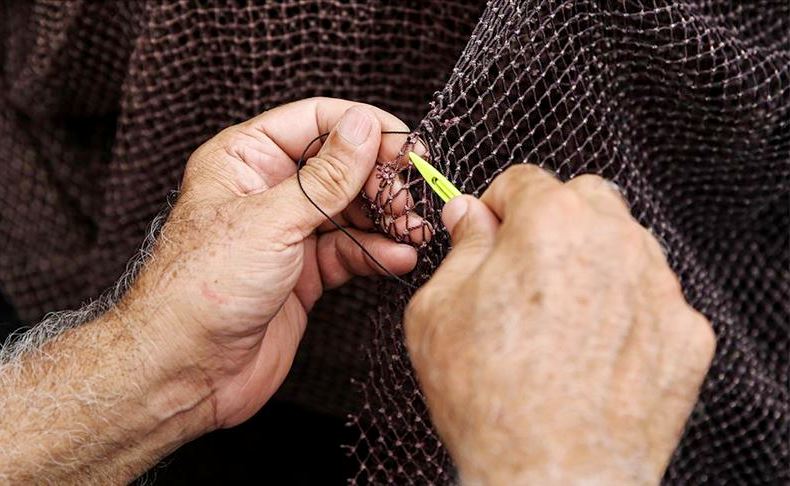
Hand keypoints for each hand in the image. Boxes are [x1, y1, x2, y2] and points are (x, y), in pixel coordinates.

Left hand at [125, 98, 423, 428]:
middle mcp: (269, 190)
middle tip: (406, 200)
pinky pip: (350, 250)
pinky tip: (399, 256)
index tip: (404, 148)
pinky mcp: (304, 272)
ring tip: (412, 230)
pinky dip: (377, 252)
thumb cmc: (203, 288)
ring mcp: (288, 232)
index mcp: (246, 158)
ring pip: (350, 209)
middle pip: (340, 165)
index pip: (316, 120)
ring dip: (386, 218)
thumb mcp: (272, 220)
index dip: (364, 128)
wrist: (186, 369)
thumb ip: (326, 176)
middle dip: (379, 180)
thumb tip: (364, 126)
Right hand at [404, 166, 715, 483]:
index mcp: (551, 222)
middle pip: (584, 198)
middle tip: (524, 270)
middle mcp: (615, 241)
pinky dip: (626, 309)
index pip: (524, 179)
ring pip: (623, 244)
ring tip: (560, 317)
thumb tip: (469, 215)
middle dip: (551, 220)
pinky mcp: (687, 333)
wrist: (551, 477)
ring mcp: (660, 287)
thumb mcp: (438, 310)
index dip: (497, 205)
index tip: (488, 230)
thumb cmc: (489, 399)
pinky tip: (595, 348)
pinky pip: (653, 298)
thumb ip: (460, 248)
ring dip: (591, 261)